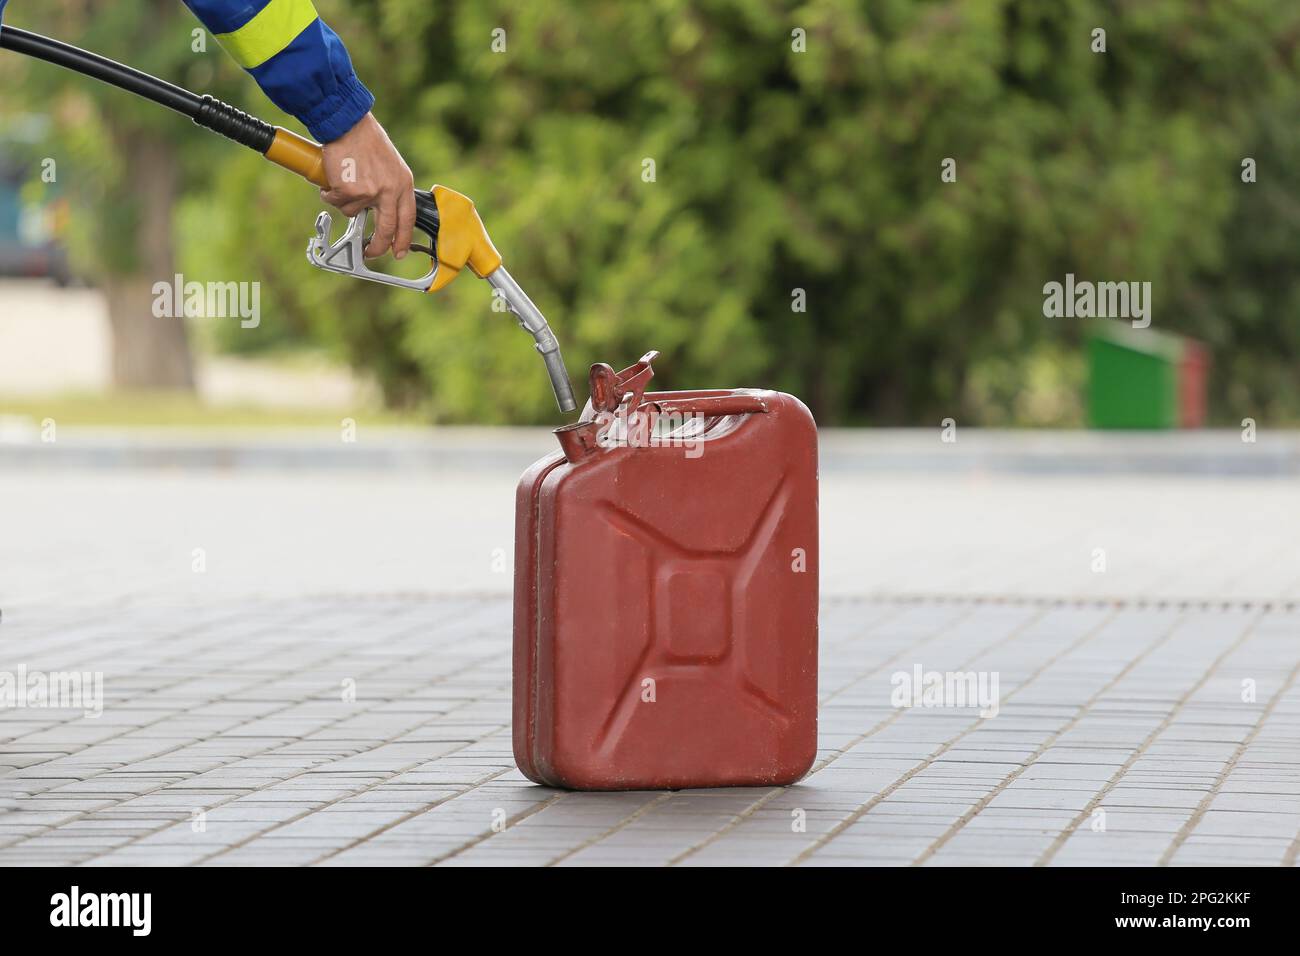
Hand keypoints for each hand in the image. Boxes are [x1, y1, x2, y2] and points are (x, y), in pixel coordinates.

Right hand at [320, 112, 415, 259]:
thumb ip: (389, 186)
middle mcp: (390, 190)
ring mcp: (370, 192)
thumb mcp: (389, 164)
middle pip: (386, 229)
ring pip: (353, 212)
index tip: (398, 252)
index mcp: (403, 183)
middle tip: (369, 253)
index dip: (403, 239)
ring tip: (343, 179)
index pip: (407, 219)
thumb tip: (382, 211)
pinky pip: (336, 202)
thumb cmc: (365, 139)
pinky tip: (333, 176)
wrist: (347, 123)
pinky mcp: (350, 191)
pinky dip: (330, 193)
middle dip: (377, 246)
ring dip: (344, 201)